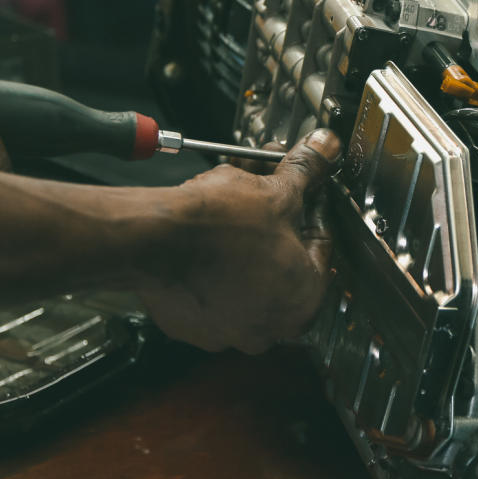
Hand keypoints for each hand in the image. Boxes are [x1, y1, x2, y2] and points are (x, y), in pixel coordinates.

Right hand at [141, 129, 342, 353]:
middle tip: (267, 183)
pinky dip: (213, 259)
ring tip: (234, 190)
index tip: (302, 188)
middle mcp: (268, 329)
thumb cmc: (218, 227)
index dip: (311, 205)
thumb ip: (308, 171)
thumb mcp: (276, 191)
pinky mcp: (190, 323)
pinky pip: (210, 286)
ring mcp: (226, 331)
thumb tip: (326, 147)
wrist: (151, 239)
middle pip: (279, 257)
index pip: (319, 245)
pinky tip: (209, 226)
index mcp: (303, 303)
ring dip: (244, 230)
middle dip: (274, 213)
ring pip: (245, 269)